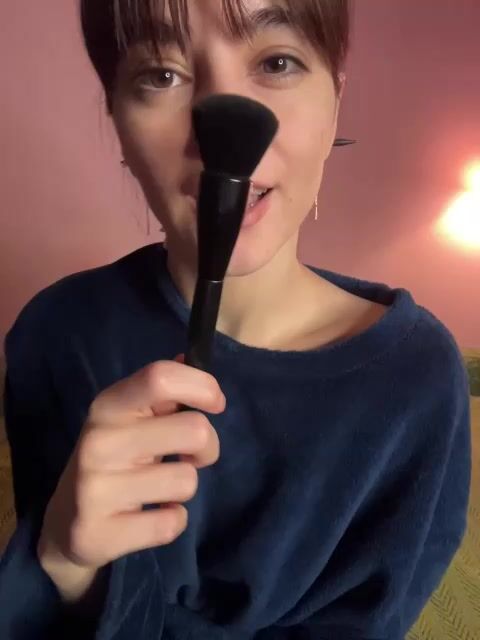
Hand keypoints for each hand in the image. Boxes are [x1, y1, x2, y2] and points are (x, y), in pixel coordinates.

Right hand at [37, 356, 224, 600]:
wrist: (65, 522)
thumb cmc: (113, 458)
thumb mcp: (129, 419)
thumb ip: (160, 392)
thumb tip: (192, 357)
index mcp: (108, 405)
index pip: (161, 377)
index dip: (202, 386)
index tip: (215, 404)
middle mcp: (98, 441)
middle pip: (194, 430)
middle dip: (207, 447)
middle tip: (190, 457)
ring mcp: (95, 489)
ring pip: (187, 481)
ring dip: (184, 487)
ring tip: (159, 488)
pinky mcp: (98, 533)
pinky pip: (171, 523)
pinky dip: (171, 521)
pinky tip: (148, 517)